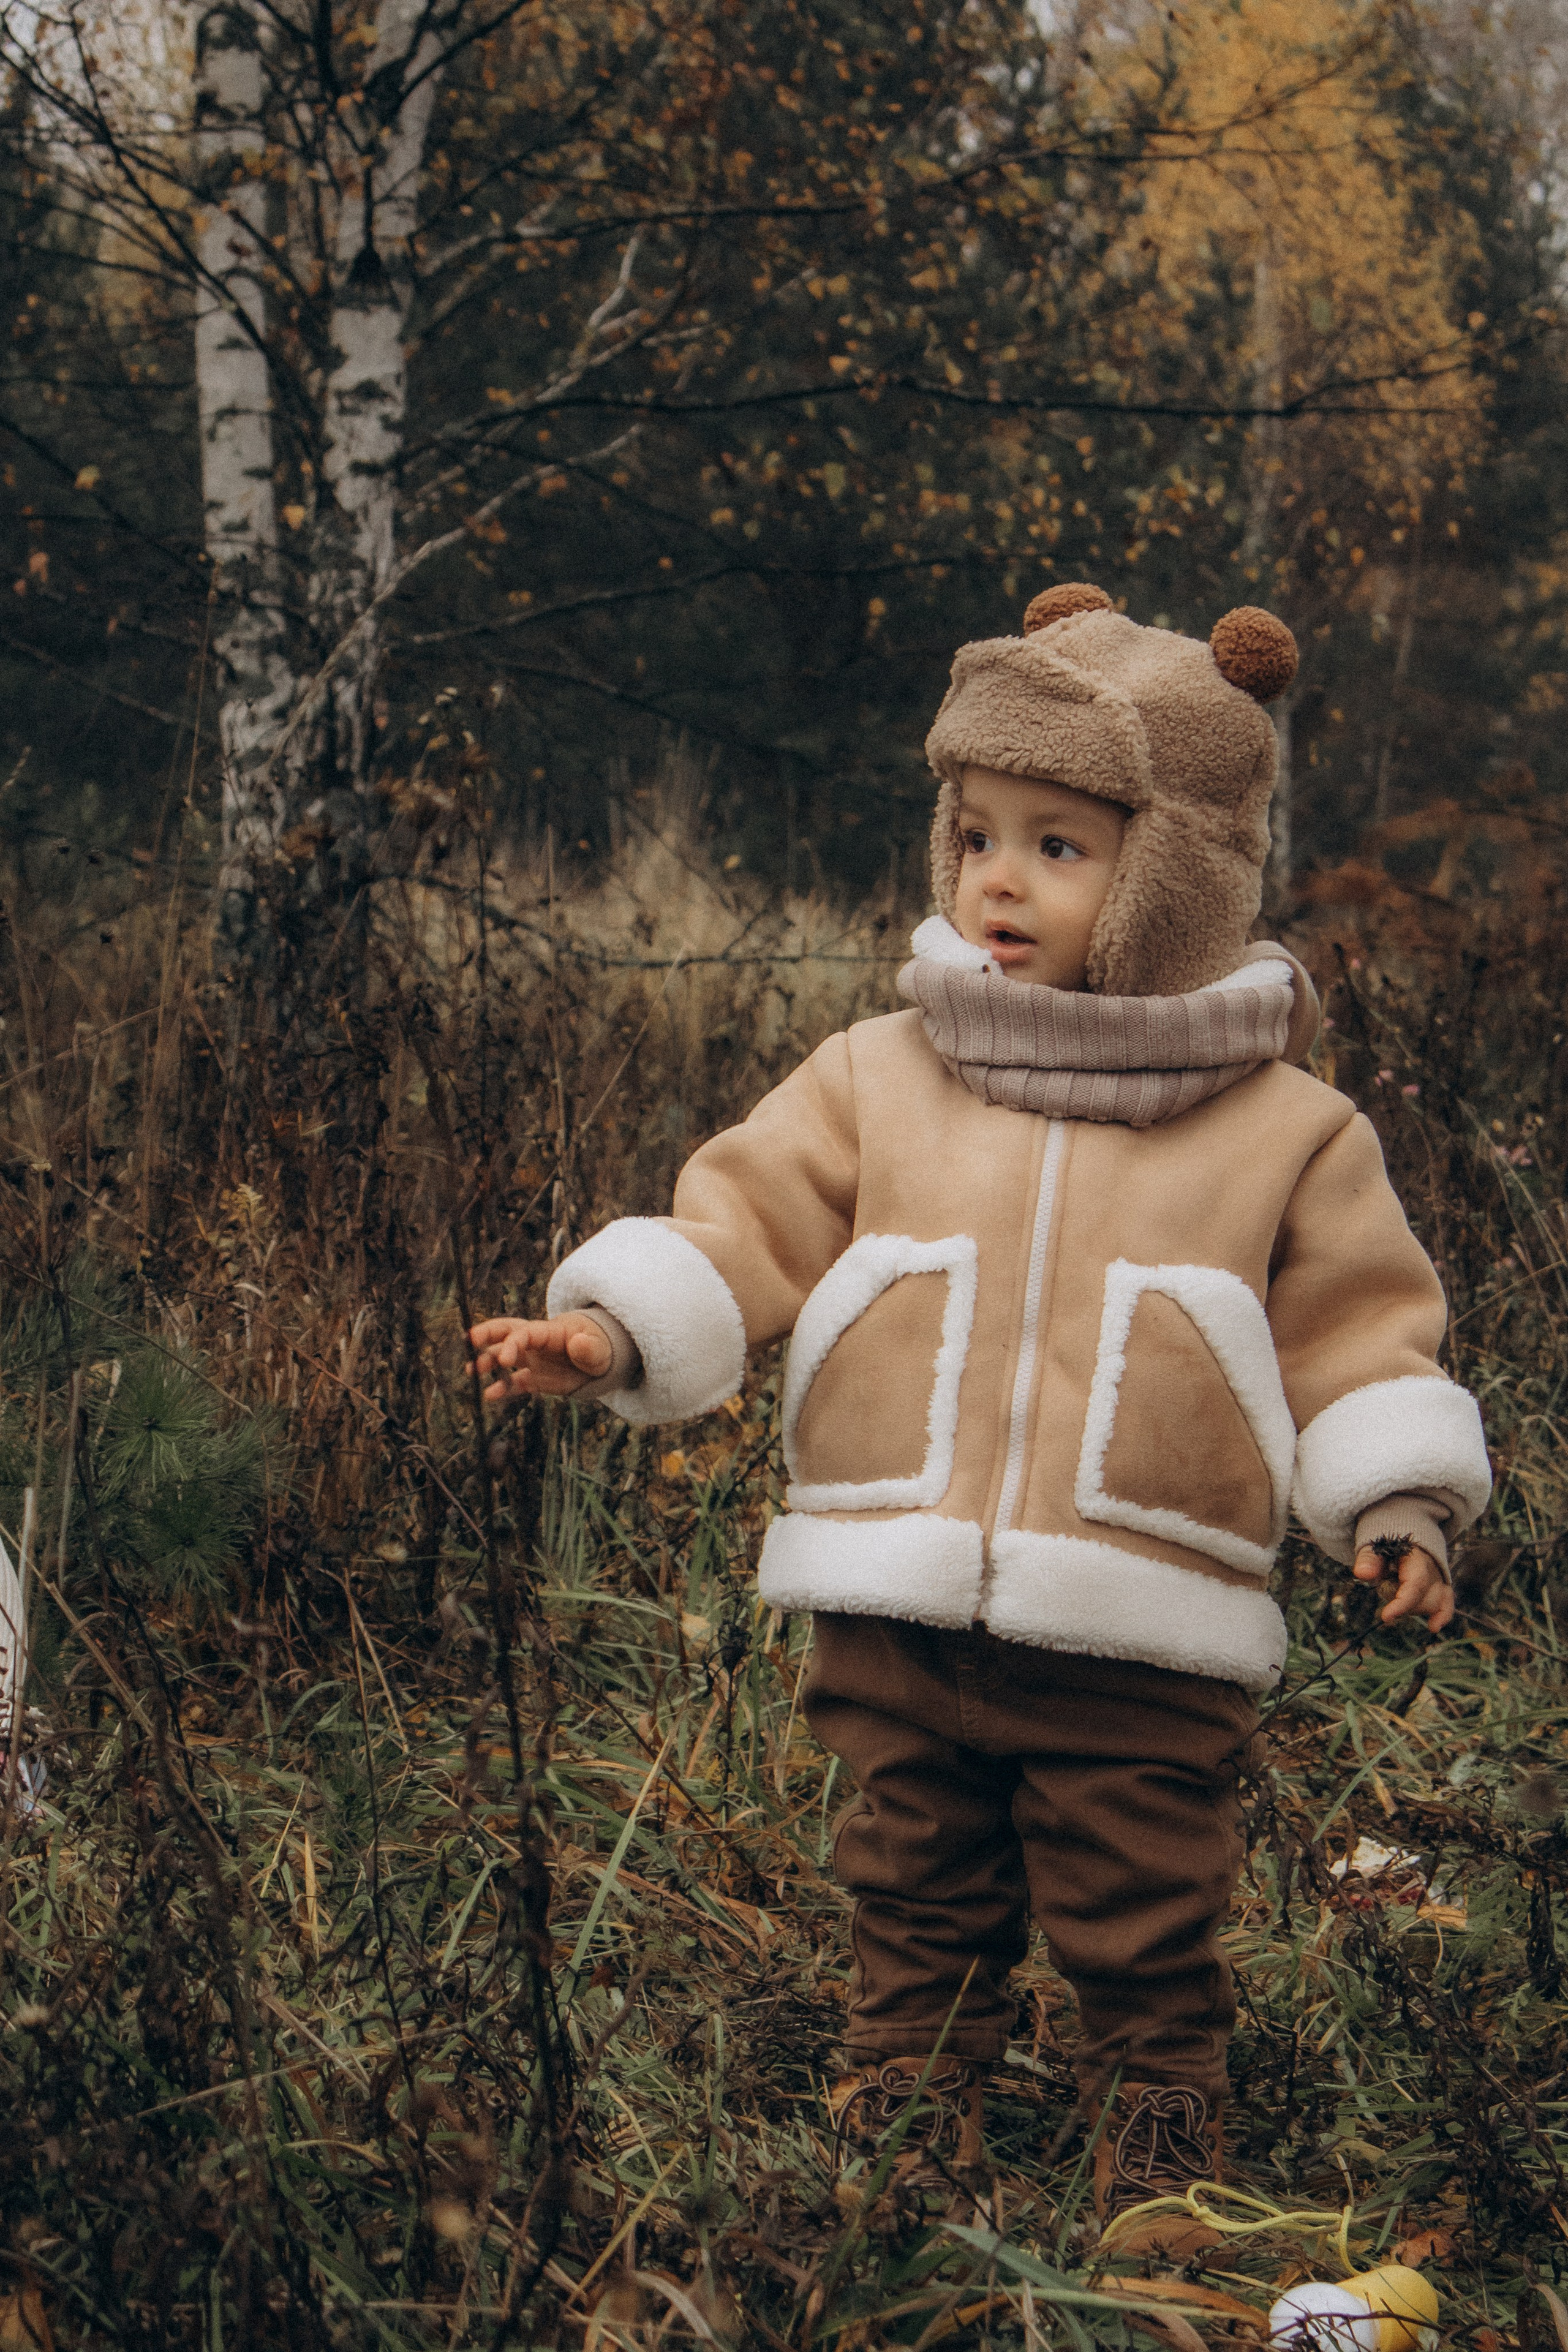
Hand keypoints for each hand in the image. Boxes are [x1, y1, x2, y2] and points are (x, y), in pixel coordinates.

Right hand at [468, 1312, 612, 1401]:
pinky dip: (502, 1389)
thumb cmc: (600, 1349)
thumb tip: (577, 1343)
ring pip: (505, 1356)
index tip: (504, 1360)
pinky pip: (515, 1382)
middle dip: (487, 1333)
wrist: (601, 1362)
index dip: (512, 1343)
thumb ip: (589, 1348)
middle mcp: (537, 1343)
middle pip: (507, 1331)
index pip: (525, 1332)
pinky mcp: (535, 1378)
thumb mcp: (600, 1350)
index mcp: (550, 1332)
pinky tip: (489, 1396)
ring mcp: (533, 1360)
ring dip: (488, 1361)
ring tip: (471, 1372)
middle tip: (469, 1340)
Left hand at [1352, 1542, 1454, 1631]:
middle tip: (1386, 1584)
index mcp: (1417, 1559)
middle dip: (1401, 1602)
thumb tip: (1362, 1574)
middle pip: (1422, 1599)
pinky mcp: (1442, 1588)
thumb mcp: (1374, 1548)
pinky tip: (1433, 1627)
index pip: (1415, 1585)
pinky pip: (1446, 1604)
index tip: (1386, 1617)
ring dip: (1411, 1606)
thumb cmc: (1387, 1547)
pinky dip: (1442, 1616)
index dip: (1402, 1603)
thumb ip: (1369, 1560)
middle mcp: (1432, 1570)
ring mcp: (1439, 1580)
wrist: (1404, 1542)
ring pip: (1433, 1604)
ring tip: (1397, 1586)